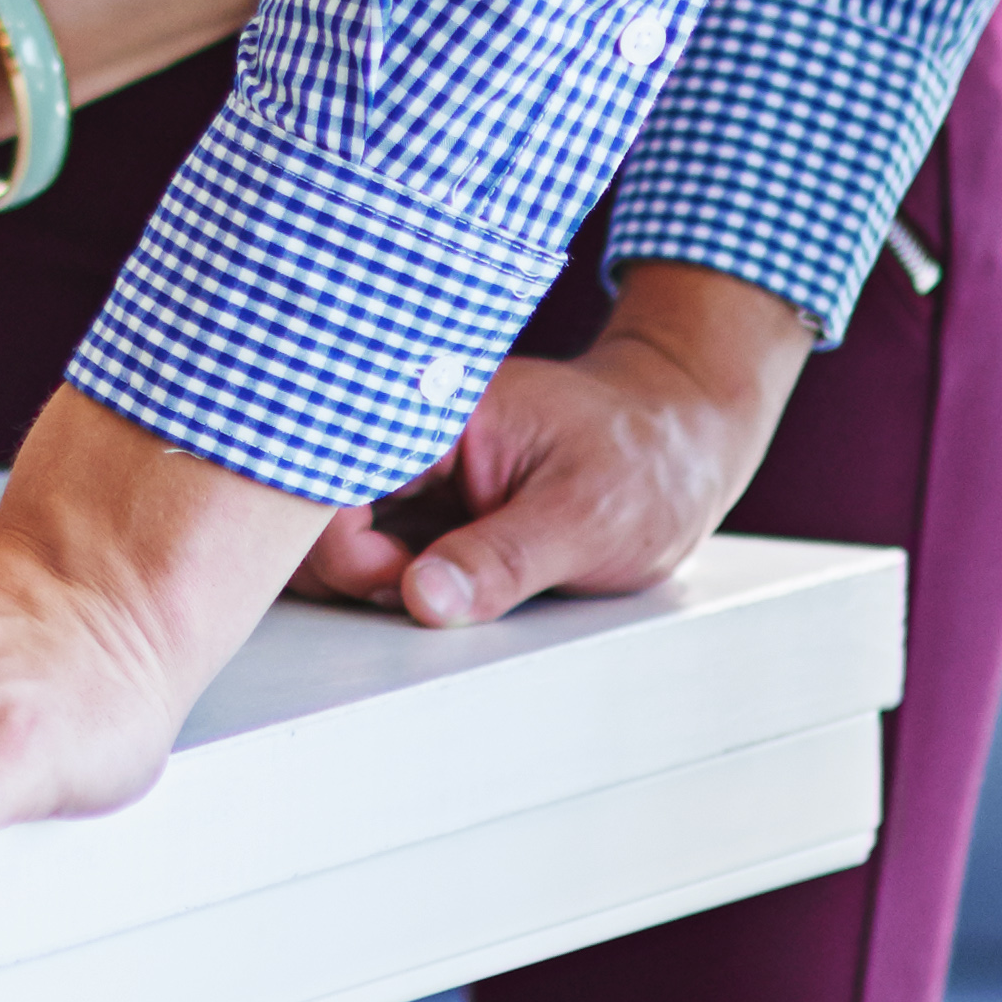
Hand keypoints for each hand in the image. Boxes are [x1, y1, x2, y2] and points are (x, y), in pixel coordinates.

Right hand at [286, 263, 812, 628]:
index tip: (393, 579)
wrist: (686, 447)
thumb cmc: (649, 461)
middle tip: (414, 594)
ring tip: (435, 589)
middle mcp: (408, 429)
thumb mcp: (585, 518)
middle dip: (344, 565)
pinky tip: (427, 585)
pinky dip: (383, 575)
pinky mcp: (422, 502)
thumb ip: (500, 559)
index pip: (333, 467)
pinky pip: (370, 541)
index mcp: (436, 404)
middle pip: (314, 504)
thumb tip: (423, 598)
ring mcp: (411, 468)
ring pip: (334, 530)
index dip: (343, 538)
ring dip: (363, 574)